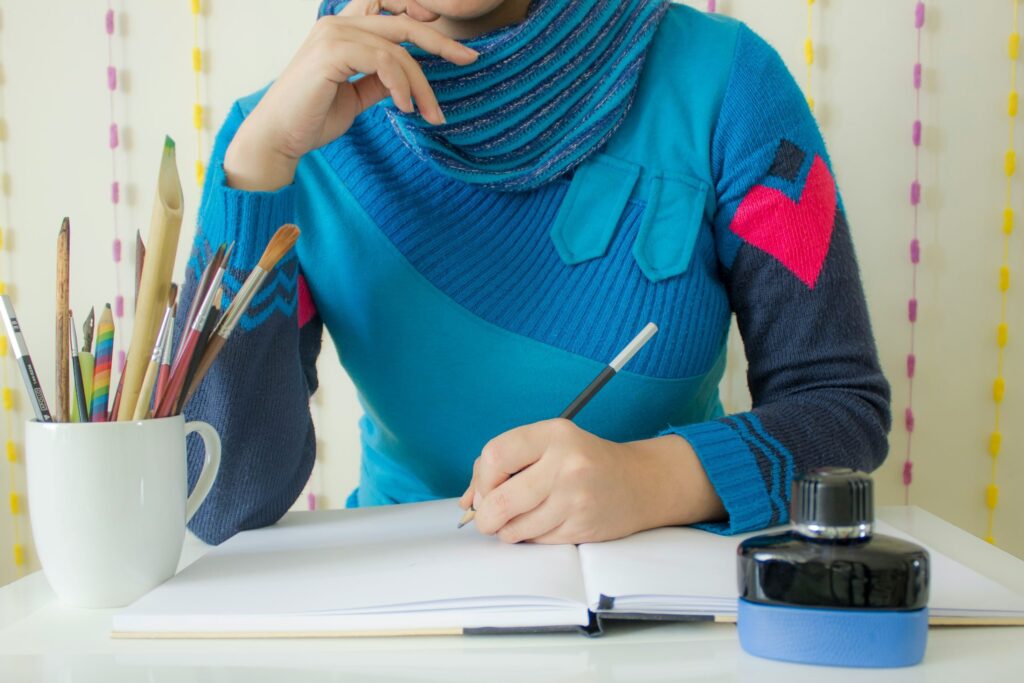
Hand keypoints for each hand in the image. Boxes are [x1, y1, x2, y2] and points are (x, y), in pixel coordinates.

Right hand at [224, 0, 477, 191]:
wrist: (278, 137)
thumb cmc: (312, 118)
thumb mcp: (355, 96)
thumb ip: (378, 80)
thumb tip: (405, 79)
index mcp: (342, 28)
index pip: (392, 11)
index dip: (422, 18)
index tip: (453, 43)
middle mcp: (337, 23)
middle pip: (403, 23)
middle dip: (441, 42)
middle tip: (470, 58)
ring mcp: (333, 34)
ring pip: (397, 48)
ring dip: (421, 84)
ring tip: (431, 114)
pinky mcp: (331, 52)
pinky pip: (383, 61)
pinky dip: (401, 85)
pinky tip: (406, 108)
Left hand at [460, 420, 726, 544]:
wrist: (640, 483)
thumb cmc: (584, 462)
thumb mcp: (549, 445)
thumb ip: (506, 464)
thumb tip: (468, 501)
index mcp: (554, 434)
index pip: (496, 455)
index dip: (480, 479)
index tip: (484, 489)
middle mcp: (566, 463)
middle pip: (500, 499)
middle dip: (486, 516)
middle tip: (488, 518)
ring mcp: (576, 498)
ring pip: (515, 527)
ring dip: (507, 530)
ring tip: (519, 519)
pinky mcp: (582, 526)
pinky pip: (537, 541)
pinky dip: (531, 538)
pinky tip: (544, 524)